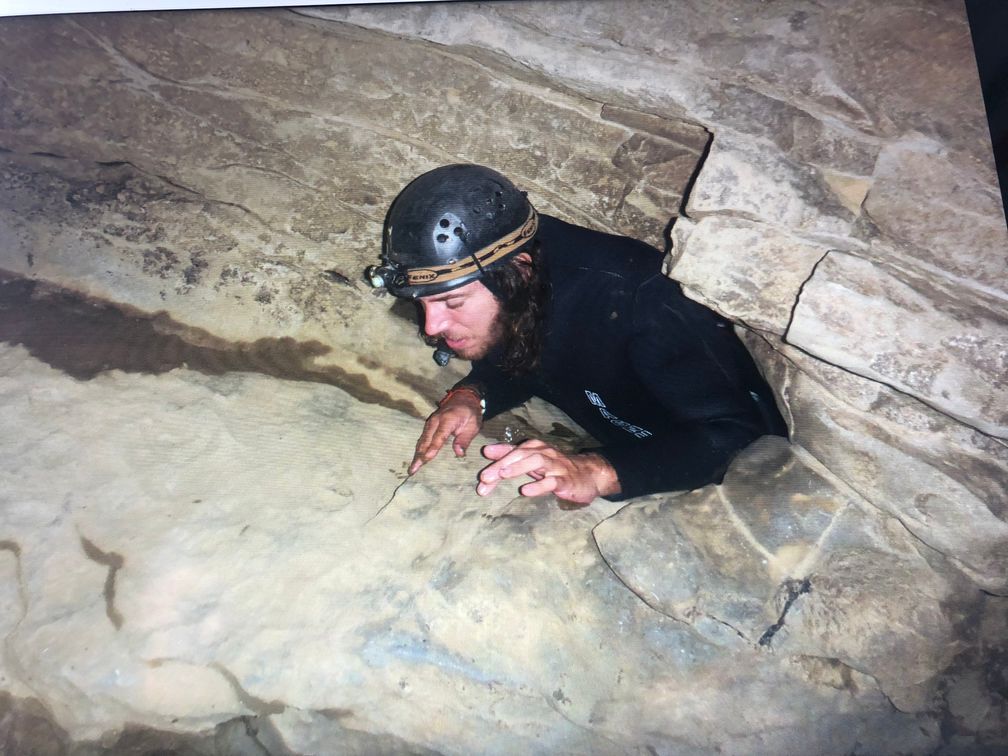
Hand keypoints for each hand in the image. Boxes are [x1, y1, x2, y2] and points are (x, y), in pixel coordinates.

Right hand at [409, 390, 483, 474]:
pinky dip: (419, 449)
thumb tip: (459, 454)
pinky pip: (422, 438)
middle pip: (426, 440)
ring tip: (412, 468)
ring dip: (416, 454)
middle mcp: (435, 420)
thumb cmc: (470, 413)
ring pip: (422, 440)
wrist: (464, 397)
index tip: (427, 459)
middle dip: (419, 456)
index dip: (432, 448)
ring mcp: (430, 422)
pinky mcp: (429, 425)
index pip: (439, 436)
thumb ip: (465, 439)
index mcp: (447, 420)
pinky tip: (416, 458)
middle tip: (413, 470)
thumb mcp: (473, 425)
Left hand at [476, 439, 620, 504]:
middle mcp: (543, 453)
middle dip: (501, 465)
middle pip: (520, 454)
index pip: (511, 452)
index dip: (495, 461)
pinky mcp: (565, 480)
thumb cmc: (555, 468)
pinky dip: (538, 486)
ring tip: (502, 475)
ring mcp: (555, 466)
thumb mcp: (531, 461)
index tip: (480, 475)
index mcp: (533, 448)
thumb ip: (509, 455)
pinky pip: (551, 482)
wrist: (588, 475)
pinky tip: (526, 490)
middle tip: (485, 477)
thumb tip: (487, 451)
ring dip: (518, 467)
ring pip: (536, 461)